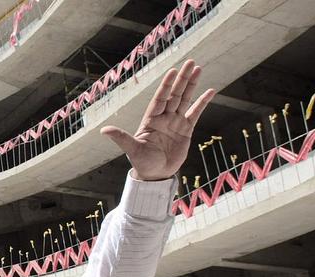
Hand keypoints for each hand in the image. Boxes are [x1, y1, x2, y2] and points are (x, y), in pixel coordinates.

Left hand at [101, 59, 215, 180]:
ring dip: (191, 85)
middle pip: (174, 94)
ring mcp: (175, 122)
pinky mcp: (186, 130)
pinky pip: (195, 113)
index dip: (166, 85)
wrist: (155, 175)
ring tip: (198, 68)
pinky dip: (202, 102)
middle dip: (181, 79)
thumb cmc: (142, 162)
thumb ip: (121, 137)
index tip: (172, 71)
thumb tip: (103, 130)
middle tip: (190, 62)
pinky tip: (210, 90)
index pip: (160, 98)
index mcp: (151, 119)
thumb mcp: (132, 149)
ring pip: (184, 99)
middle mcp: (163, 118)